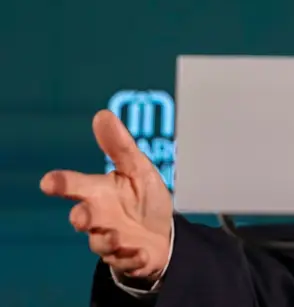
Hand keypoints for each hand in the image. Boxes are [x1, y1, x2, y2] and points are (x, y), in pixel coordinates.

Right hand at [40, 110, 173, 280]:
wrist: (163, 233)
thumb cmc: (143, 198)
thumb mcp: (138, 168)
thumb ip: (119, 146)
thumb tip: (102, 114)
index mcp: (98, 192)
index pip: (74, 187)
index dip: (61, 183)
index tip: (49, 182)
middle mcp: (99, 217)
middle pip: (82, 217)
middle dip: (81, 216)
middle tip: (81, 214)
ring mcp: (111, 240)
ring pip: (100, 243)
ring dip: (106, 240)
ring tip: (117, 236)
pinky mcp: (127, 257)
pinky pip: (126, 261)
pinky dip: (131, 258)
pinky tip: (140, 253)